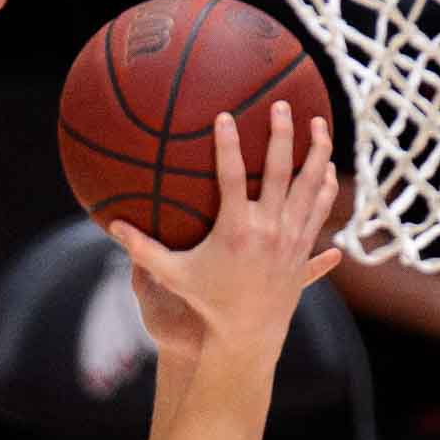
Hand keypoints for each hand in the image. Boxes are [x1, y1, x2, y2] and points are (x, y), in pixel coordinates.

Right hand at [108, 103, 341, 358]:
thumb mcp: (172, 275)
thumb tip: (111, 225)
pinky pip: (321, 209)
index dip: (228, 145)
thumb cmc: (207, 302)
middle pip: (281, 172)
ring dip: (317, 152)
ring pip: (311, 186)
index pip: (232, 177)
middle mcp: (269, 230)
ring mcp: (292, 238)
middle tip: (279, 105)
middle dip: (282, 134)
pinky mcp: (304, 247)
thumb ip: (142, 249)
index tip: (225, 117)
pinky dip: (327, 186)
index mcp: (237, 230)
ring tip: (318, 122)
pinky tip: (328, 168)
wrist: (248, 334)